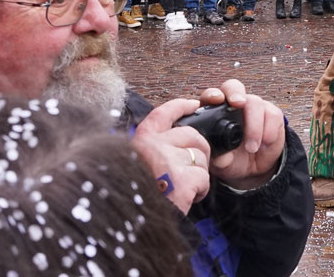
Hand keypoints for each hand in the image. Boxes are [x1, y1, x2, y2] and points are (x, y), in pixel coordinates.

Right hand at [130, 98, 211, 213]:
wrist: (130, 229)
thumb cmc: (136, 198)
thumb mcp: (135, 166)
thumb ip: (150, 151)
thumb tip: (176, 138)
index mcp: (139, 143)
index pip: (162, 114)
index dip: (180, 106)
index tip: (193, 105)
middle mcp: (152, 147)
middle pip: (191, 135)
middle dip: (200, 150)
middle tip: (192, 169)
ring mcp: (168, 161)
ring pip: (201, 157)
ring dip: (199, 174)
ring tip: (183, 189)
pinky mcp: (182, 179)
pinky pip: (204, 177)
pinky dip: (201, 190)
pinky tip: (187, 199)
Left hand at [197, 80, 286, 190]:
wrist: (255, 168)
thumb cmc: (232, 160)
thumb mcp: (222, 163)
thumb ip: (219, 159)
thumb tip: (220, 157)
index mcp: (215, 113)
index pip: (211, 96)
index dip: (212, 94)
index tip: (216, 100)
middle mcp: (234, 105)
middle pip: (233, 86)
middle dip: (236, 93)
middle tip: (238, 104)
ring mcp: (253, 107)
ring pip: (255, 102)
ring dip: (254, 126)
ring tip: (252, 148)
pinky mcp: (271, 114)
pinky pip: (273, 115)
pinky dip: (270, 131)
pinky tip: (265, 144)